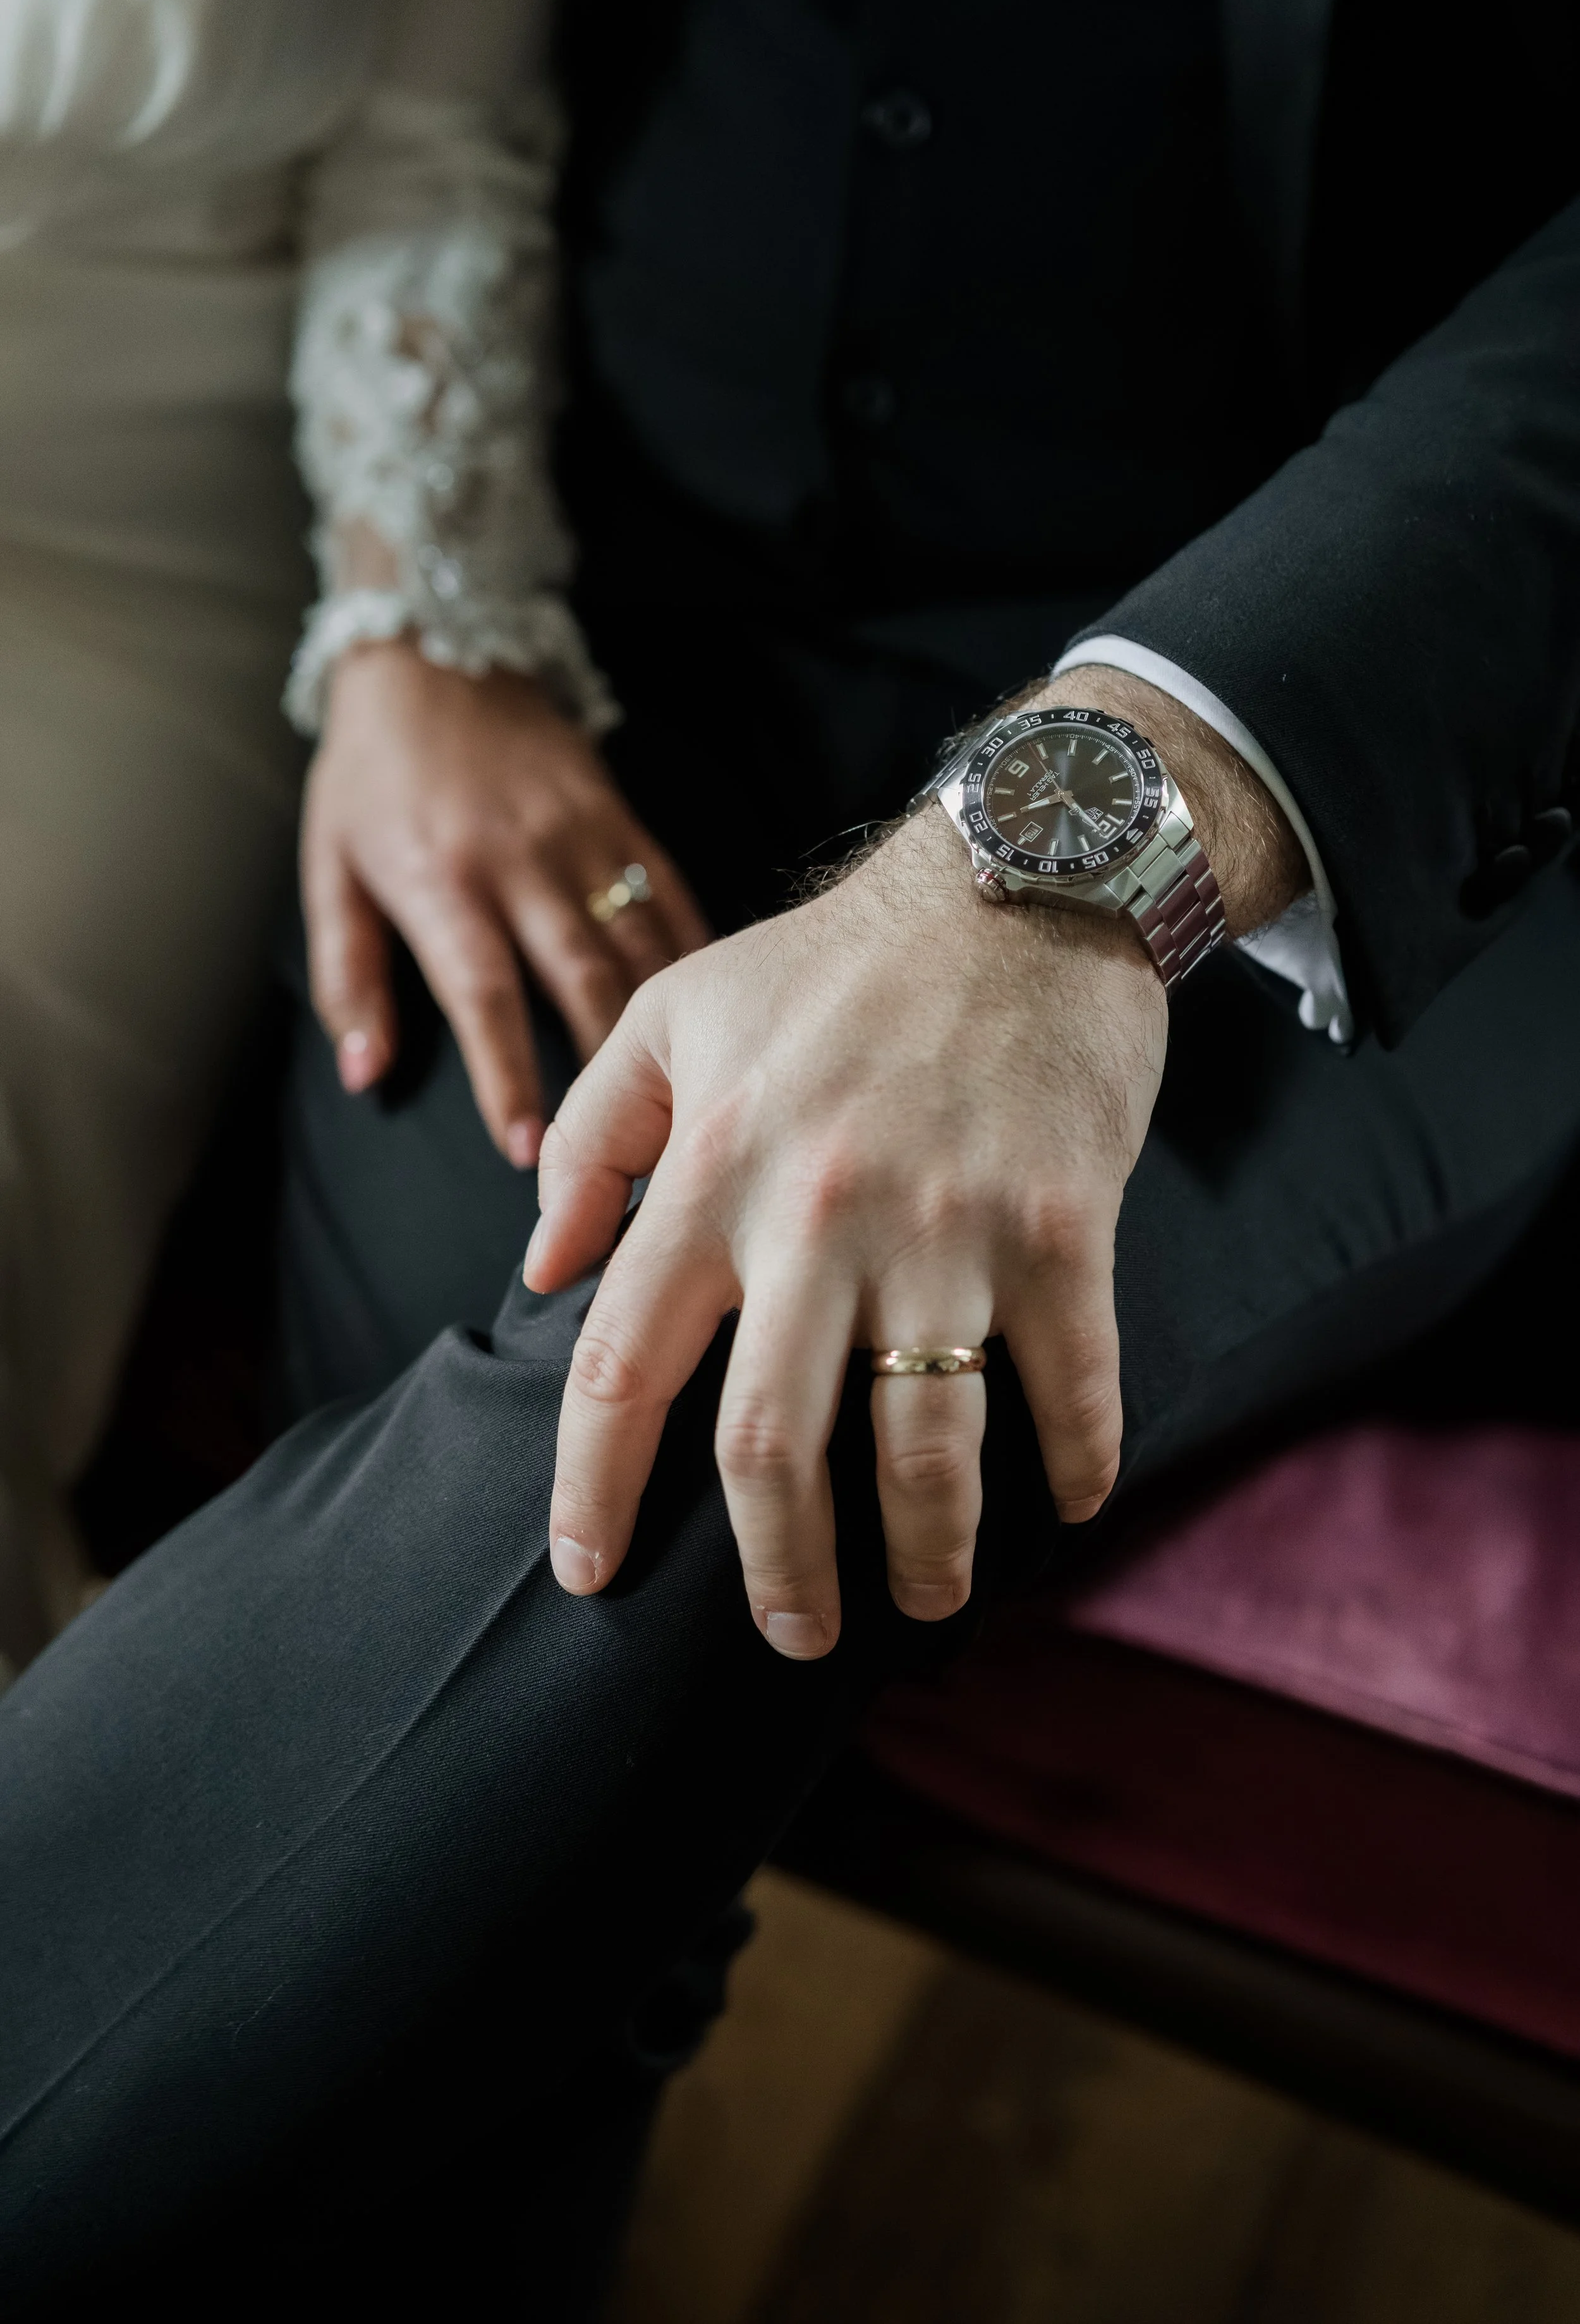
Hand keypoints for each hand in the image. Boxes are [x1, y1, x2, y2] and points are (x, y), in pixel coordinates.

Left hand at [302, 640, 710, 1164]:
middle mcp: (519, 861)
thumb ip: (346, 975)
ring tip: (680, 1104)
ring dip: (663, 1031)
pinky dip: (697, 961)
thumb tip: (365, 1071)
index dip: (508, 1076)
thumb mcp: (330, 871)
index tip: (529, 1151)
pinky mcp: (622, 819)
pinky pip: (672, 898)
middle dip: (606, 1073)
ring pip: (638, 946)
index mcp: (440, 879)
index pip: (483, 994)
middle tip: (626, 1155)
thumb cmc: (372, 777)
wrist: (436, 653)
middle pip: (579, 978)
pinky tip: (717, 1017)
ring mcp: (581, 837)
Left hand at [523, 668, 1305, 1655]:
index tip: (586, 1571)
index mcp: (713, 1172)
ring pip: (927, 1446)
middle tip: (791, 1636)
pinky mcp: (1065, 1230)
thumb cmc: (834, 961)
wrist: (1018, 877)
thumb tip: (543, 1269)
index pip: (623, 1365)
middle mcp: (820, 1216)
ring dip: (926, 1555)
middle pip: (772, 1447)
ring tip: (923, 1600)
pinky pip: (1074, 1387)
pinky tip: (1065, 1511)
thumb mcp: (672, 1012)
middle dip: (778, 1572)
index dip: (593, 1487)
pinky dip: (1073, 1468)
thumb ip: (589, 1137)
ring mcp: (950, 1230)